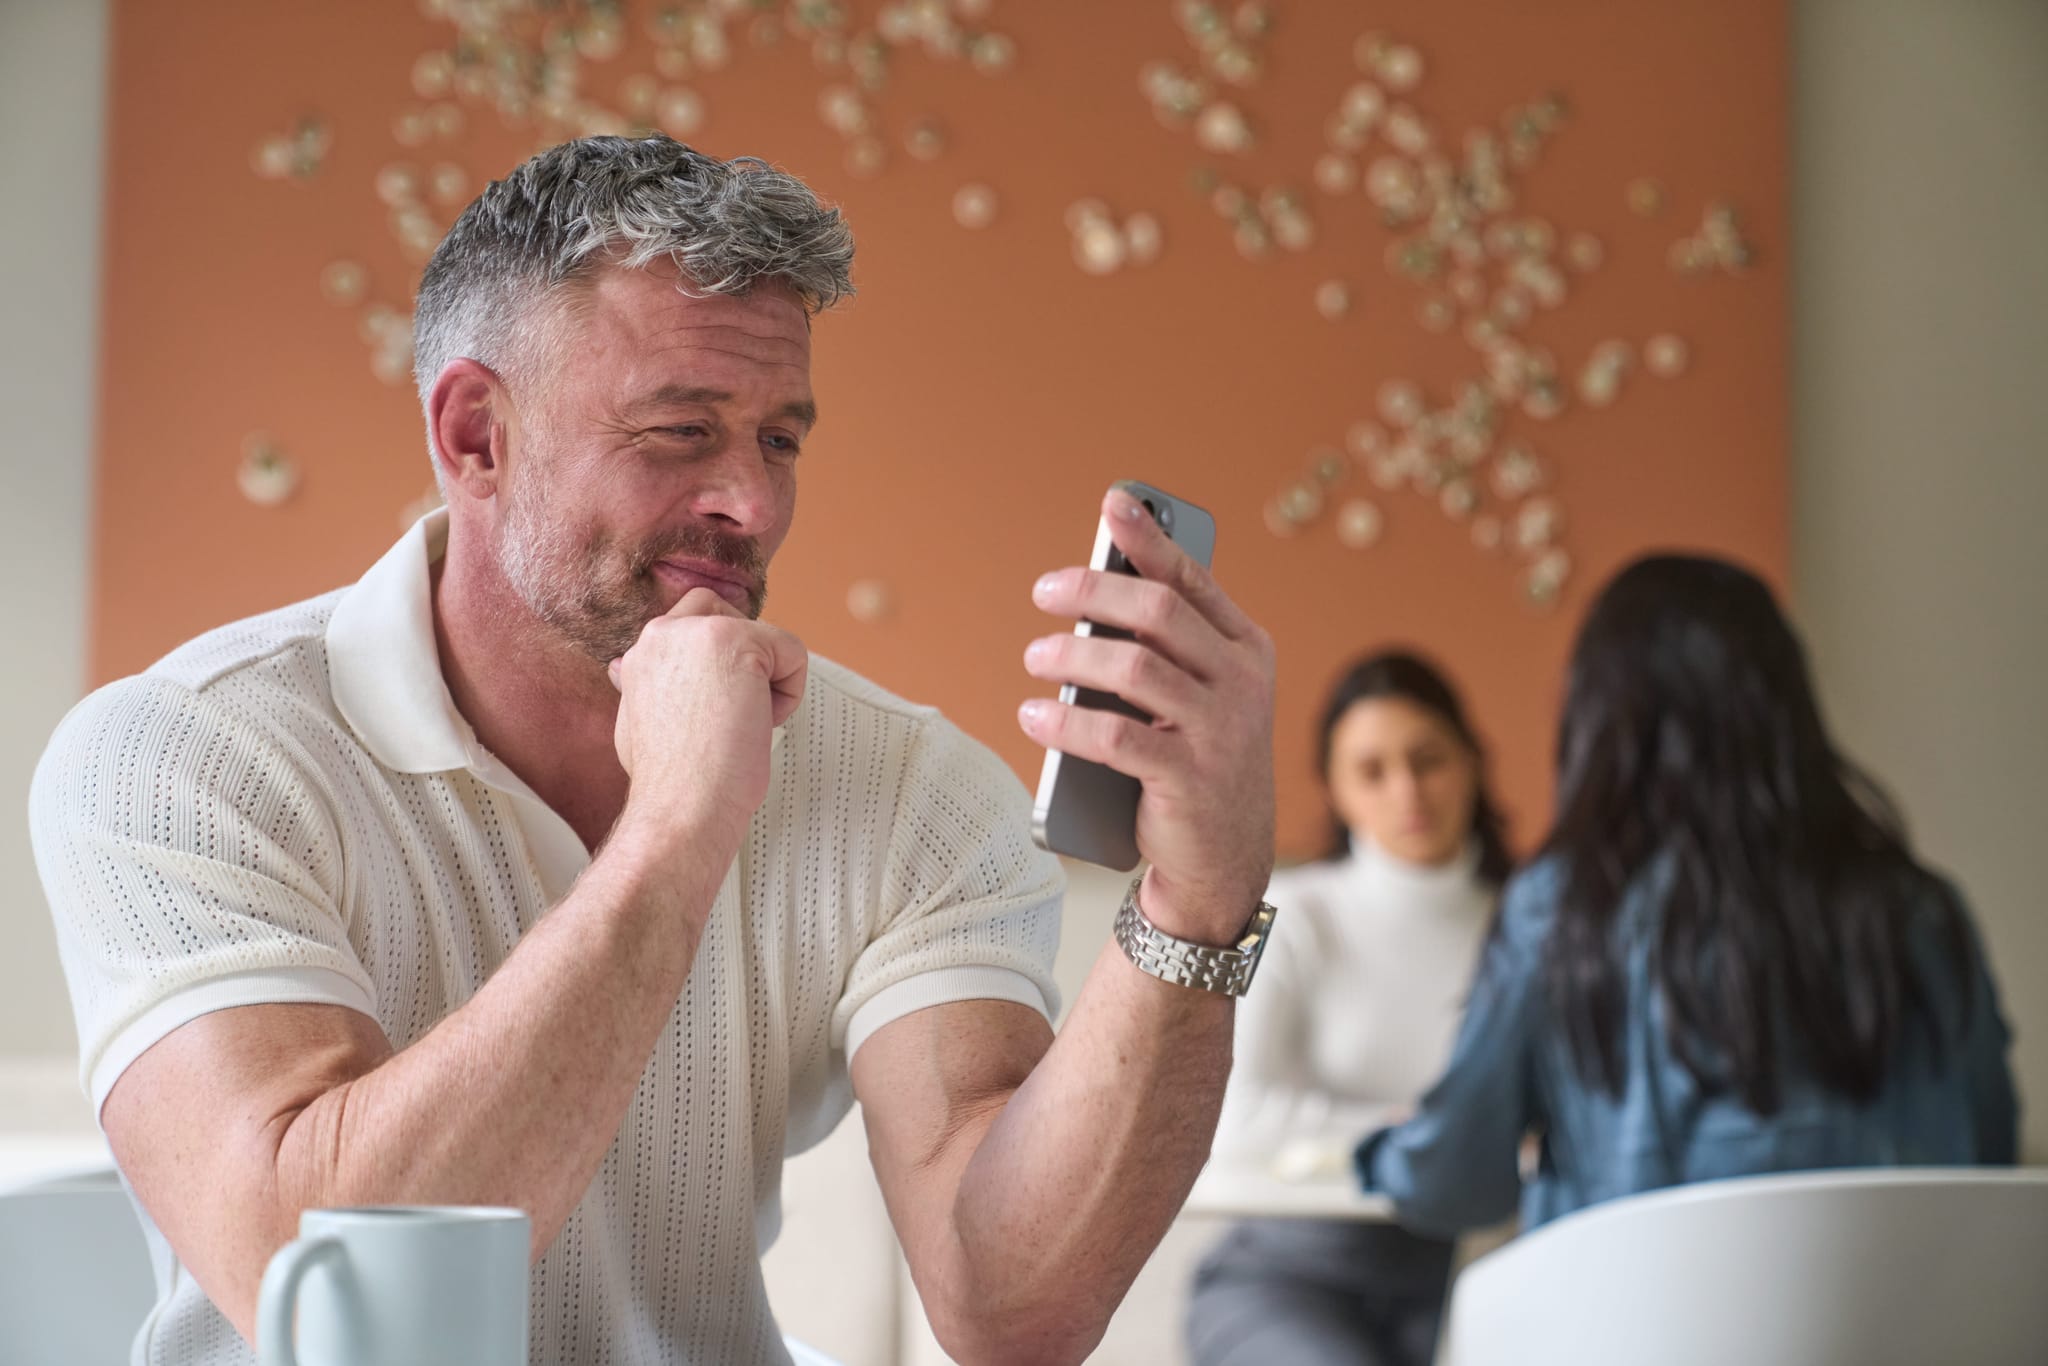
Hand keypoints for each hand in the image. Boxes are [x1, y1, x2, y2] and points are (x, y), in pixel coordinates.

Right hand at [607, 588, 807, 845]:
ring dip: (768, 683)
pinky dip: (791, 693)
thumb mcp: (636, 724)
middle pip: (726, 612)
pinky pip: (793, 651)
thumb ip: (638, 688)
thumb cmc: (668, 783)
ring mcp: (697, 632)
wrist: (680, 809)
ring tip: (739, 726)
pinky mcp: (735, 640)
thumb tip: (621, 666)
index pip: (694, 625)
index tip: (710, 716)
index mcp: (641, 652)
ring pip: (764, 637)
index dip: (717, 667)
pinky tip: (758, 724)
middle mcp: (662, 632)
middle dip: (745, 655)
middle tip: (732, 714)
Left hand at [1020, 487, 1276, 942]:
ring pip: (1134, 670)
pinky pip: (1118, 739)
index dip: (1149, 540)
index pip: (1192, 580)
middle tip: (1044, 593)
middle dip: (1093, 593)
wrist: (1224, 858)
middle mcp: (1243, 682)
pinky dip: (1066, 724)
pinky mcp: (1191, 779)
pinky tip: (1033, 717)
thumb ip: (1162, 649)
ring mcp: (1222, 732)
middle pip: (1158, 613)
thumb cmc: (1195, 760)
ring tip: (1034, 658)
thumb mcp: (1195, 697)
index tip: (1112, 505)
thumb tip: (1092, 597)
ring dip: (1071, 657)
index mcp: (1246, 649)